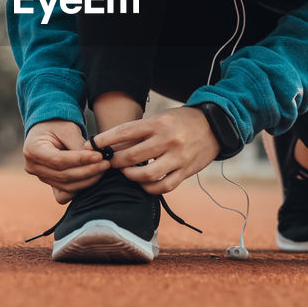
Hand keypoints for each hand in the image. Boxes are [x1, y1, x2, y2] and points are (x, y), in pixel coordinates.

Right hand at [23, 119, 109, 203]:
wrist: (48, 128)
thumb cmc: (57, 124)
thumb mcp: (68, 128)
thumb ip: (78, 144)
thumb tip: (95, 159)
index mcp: (32, 149)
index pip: (58, 160)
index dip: (80, 160)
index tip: (99, 156)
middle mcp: (32, 166)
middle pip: (63, 175)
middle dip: (88, 171)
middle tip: (106, 164)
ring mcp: (40, 177)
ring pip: (66, 186)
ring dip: (87, 180)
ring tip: (103, 169)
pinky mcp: (49, 183)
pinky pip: (64, 193)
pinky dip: (79, 188)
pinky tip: (93, 178)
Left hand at [90, 107, 219, 194]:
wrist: (214, 127)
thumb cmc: (181, 122)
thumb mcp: (161, 118)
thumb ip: (140, 132)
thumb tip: (112, 145)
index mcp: (159, 123)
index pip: (125, 132)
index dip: (105, 140)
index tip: (92, 145)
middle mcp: (167, 140)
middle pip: (131, 156)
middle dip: (115, 161)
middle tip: (108, 162)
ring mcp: (178, 158)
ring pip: (146, 175)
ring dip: (130, 176)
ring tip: (125, 172)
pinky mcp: (185, 172)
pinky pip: (163, 186)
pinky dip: (149, 187)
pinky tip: (142, 183)